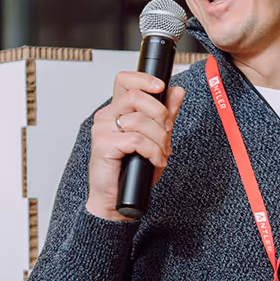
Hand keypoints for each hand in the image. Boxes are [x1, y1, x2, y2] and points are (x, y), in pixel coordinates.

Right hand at [85, 72, 186, 221]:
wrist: (116, 201)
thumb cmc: (131, 171)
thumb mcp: (155, 139)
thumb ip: (165, 115)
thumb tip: (177, 91)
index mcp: (116, 111)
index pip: (125, 80)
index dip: (144, 79)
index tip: (161, 87)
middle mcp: (106, 117)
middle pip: (136, 96)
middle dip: (160, 114)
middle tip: (167, 131)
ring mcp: (102, 130)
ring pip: (139, 120)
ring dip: (159, 139)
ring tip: (161, 153)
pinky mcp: (103, 145)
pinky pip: (137, 140)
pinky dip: (153, 151)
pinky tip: (155, 160)